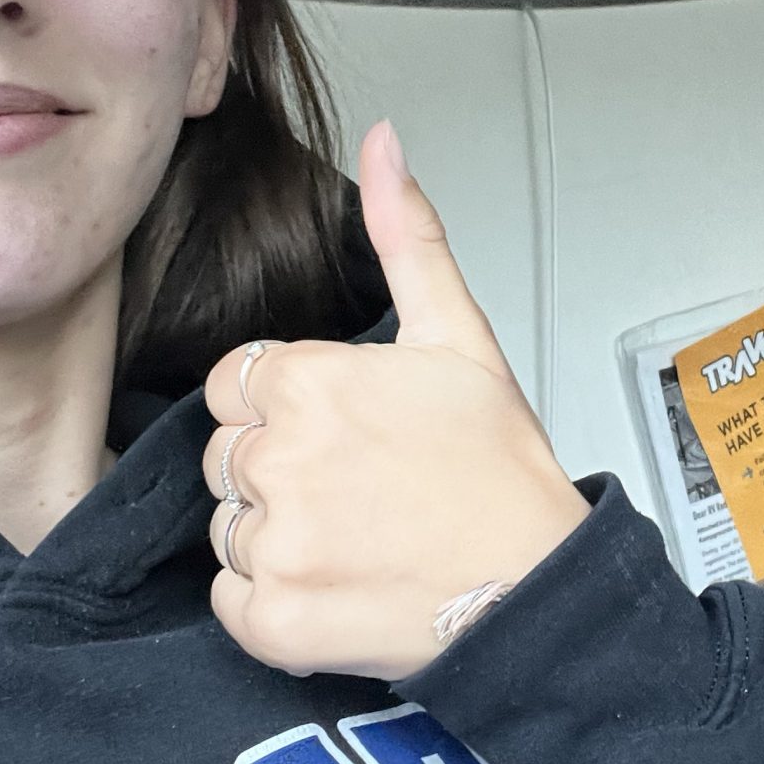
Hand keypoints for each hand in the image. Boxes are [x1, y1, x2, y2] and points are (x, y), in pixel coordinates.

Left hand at [201, 120, 590, 678]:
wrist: (535, 590)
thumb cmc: (502, 471)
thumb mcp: (459, 335)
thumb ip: (406, 235)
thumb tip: (383, 142)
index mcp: (310, 384)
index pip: (239, 384)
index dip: (289, 407)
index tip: (346, 434)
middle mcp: (279, 460)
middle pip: (227, 454)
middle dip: (280, 469)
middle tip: (363, 489)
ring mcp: (272, 545)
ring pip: (227, 526)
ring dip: (278, 536)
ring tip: (358, 539)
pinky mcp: (269, 620)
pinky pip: (230, 601)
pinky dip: (273, 603)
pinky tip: (339, 586)